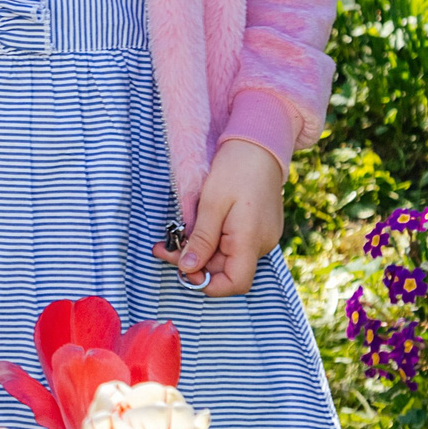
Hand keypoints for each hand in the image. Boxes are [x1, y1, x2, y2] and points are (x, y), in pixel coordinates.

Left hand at [153, 139, 285, 296]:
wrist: (259, 144)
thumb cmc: (236, 168)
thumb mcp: (211, 203)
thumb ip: (201, 239)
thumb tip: (189, 268)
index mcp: (250, 240)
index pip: (235, 284)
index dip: (208, 284)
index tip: (183, 268)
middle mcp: (262, 243)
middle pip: (226, 269)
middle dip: (195, 262)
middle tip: (164, 246)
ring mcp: (263, 236)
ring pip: (228, 256)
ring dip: (202, 250)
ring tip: (176, 234)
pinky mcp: (260, 228)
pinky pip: (235, 243)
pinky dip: (214, 240)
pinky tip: (198, 226)